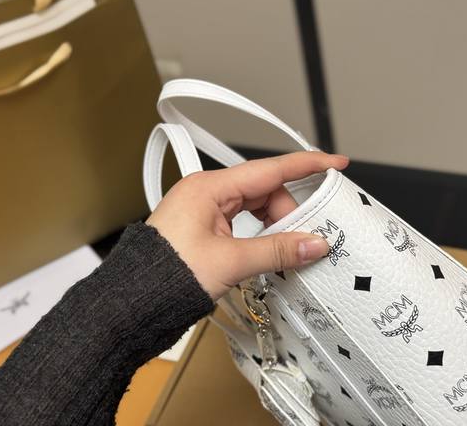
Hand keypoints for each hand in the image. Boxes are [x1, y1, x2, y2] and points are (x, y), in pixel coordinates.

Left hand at [146, 152, 349, 299]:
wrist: (131, 303)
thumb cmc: (165, 277)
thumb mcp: (230, 262)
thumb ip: (277, 250)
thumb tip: (314, 243)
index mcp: (209, 188)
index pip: (270, 169)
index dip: (306, 165)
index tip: (334, 163)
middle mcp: (207, 192)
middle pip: (265, 190)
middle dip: (290, 210)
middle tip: (308, 235)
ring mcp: (204, 209)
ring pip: (255, 207)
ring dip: (276, 224)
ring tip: (288, 247)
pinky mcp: (204, 227)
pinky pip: (243, 220)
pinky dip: (261, 233)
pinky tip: (269, 249)